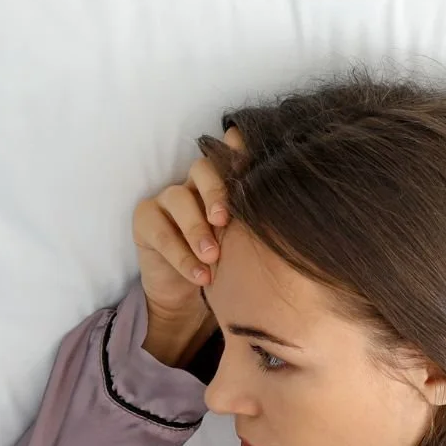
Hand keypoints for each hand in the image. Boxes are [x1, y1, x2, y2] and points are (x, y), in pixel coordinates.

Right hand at [130, 125, 243, 365]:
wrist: (190, 292)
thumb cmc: (228, 263)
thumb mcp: (249, 244)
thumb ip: (265, 225)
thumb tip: (299, 218)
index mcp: (225, 184)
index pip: (232, 159)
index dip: (240, 153)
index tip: (255, 165)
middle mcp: (194, 183)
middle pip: (203, 170)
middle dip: (216, 193)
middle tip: (224, 221)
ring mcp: (167, 198)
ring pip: (179, 198)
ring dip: (197, 230)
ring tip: (213, 258)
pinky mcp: (145, 219)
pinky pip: (161, 231)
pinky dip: (182, 255)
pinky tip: (200, 275)